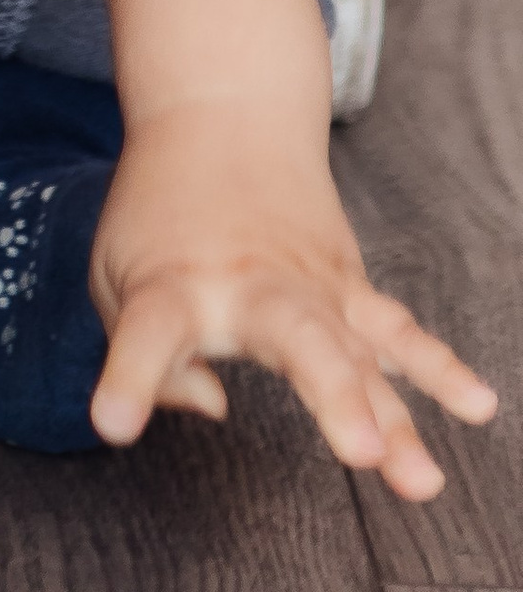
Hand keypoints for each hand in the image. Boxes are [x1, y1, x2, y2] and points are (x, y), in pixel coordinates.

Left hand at [89, 95, 494, 498]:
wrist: (219, 115)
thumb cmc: (157, 214)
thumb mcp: (116, 277)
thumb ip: (148, 362)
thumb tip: (217, 408)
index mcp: (172, 285)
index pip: (145, 336)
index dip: (129, 382)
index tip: (113, 424)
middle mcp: (249, 286)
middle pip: (293, 338)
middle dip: (333, 397)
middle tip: (357, 452)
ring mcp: (308, 287)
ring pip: (359, 351)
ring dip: (395, 415)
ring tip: (417, 477)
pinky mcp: (346, 290)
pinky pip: (399, 335)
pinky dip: (439, 371)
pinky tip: (478, 405)